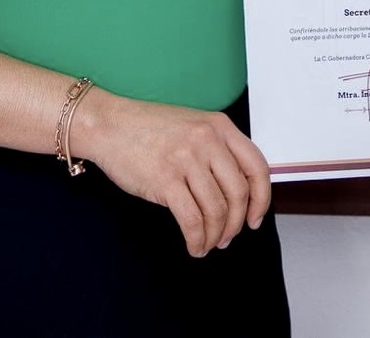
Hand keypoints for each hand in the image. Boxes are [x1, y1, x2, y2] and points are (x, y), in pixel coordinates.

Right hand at [69, 91, 271, 256]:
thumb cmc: (147, 128)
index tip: (254, 218)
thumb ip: (217, 149)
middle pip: (238, 193)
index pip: (257, 167)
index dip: (261, 199)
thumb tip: (237, 191)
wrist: (108, 125)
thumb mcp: (192, 125)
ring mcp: (187, 160)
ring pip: (216, 210)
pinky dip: (197, 240)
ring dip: (215, 235)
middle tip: (227, 237)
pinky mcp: (165, 181)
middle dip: (235, 224)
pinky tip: (193, 245)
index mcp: (219, 126)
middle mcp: (207, 141)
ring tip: (207, 244)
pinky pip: (192, 220)